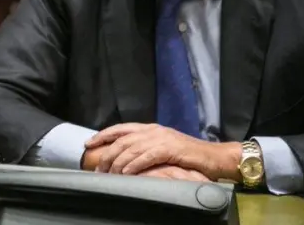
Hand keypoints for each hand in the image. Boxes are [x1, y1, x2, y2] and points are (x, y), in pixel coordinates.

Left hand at [85, 123, 239, 179]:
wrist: (215, 157)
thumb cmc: (189, 156)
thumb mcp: (163, 148)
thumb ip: (146, 148)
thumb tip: (125, 158)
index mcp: (150, 128)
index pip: (121, 129)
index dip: (103, 135)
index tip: (88, 144)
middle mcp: (154, 130)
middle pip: (122, 140)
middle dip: (107, 154)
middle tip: (99, 168)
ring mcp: (162, 138)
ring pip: (131, 149)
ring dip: (118, 163)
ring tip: (110, 174)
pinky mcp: (170, 149)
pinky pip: (146, 157)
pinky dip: (134, 165)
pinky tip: (126, 173)